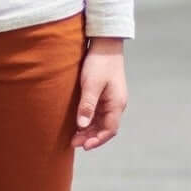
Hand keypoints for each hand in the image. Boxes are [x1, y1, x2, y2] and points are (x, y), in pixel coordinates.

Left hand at [72, 37, 126, 151]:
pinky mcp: (104, 94)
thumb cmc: (100, 62)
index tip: (84, 146)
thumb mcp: (91, 84)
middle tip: (74, 143)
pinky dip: (89, 120)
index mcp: (117, 103)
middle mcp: (116, 104)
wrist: (105, 44)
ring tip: (74, 136)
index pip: (109, 129)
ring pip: (101, 121)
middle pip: (105, 128)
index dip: (97, 140)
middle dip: (90, 137)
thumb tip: (82, 125)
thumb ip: (87, 105)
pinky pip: (98, 113)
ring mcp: (111, 100)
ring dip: (89, 130)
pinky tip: (78, 123)